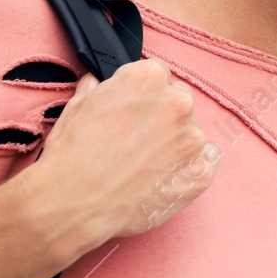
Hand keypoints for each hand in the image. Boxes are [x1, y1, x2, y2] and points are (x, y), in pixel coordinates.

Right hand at [33, 59, 219, 250]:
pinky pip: (204, 163)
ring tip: (143, 163)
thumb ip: (99, 87)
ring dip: (174, 142)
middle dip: (162, 114)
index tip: (132, 108)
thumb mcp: (77, 105)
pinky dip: (188, 169)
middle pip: (179, 100)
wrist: (73, 203)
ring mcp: (193, 140)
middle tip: (136, 137)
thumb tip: (100, 83)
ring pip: (191, 133)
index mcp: (149, 79)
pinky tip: (162, 177)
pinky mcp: (201, 173)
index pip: (157, 74)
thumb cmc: (72, 154)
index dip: (142, 93)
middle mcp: (178, 105)